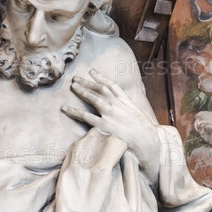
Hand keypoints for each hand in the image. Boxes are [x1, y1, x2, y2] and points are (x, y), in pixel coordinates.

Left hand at [61, 69, 159, 183]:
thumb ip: (128, 108)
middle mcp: (117, 104)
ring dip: (82, 91)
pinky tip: (65, 108)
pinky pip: (85, 117)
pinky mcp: (104, 125)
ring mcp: (110, 114)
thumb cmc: (143, 130)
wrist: (147, 140)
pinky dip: (74, 111)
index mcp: (125, 101)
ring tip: (72, 87)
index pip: (111, 85)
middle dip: (87, 82)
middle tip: (75, 78)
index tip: (92, 71)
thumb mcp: (138, 115)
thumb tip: (123, 105)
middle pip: (99, 89)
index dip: (101, 77)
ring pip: (93, 98)